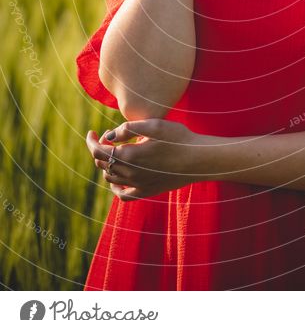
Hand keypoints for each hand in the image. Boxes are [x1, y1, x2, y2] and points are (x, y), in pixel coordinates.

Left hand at [85, 119, 200, 200]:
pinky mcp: (147, 191)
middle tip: (108, 139)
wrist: (199, 159)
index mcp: (129, 155)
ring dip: (107, 165)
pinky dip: (115, 188)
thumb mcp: (154, 125)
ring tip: (115, 153)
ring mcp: (138, 184)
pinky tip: (118, 180)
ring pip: (110, 178)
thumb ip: (129, 128)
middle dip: (100, 150)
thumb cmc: (178, 138)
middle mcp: (130, 173)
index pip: (98, 151)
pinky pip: (123, 195)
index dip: (91, 141)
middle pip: (102, 164)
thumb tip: (109, 135)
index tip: (91, 133)